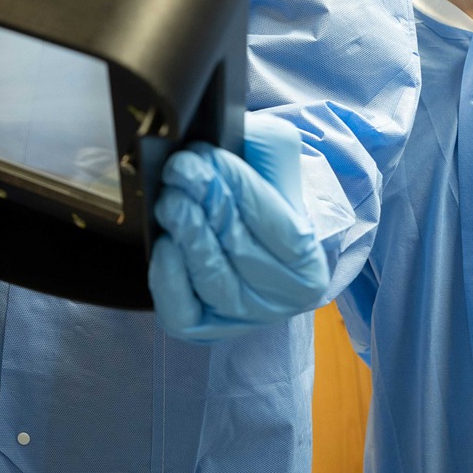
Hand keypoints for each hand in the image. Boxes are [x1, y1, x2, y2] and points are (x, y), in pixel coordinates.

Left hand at [148, 113, 328, 341]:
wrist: (255, 242)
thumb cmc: (266, 199)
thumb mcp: (279, 163)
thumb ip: (265, 147)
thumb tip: (220, 144)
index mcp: (309, 262)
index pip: (278, 225)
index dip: (241, 188)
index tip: (208, 157)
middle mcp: (281, 299)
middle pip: (240, 249)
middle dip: (205, 203)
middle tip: (179, 168)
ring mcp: (242, 318)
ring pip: (212, 279)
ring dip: (186, 234)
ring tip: (169, 199)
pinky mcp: (204, 328)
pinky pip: (182, 311)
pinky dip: (169, 279)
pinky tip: (163, 244)